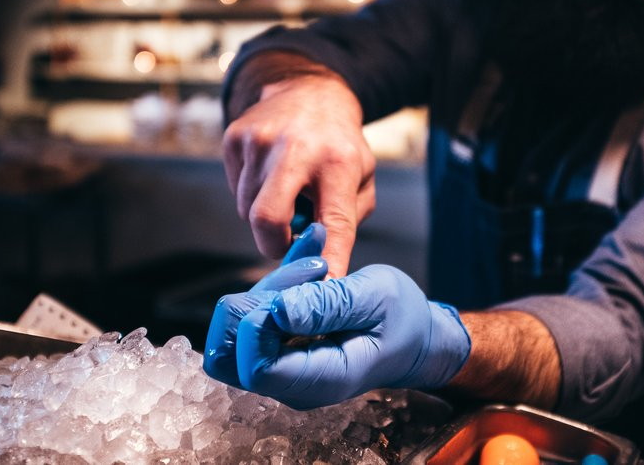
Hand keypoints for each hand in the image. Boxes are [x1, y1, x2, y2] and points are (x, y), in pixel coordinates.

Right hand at [223, 71, 375, 277]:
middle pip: (266, 219)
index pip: (332, 224)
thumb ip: (345, 222)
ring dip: (267, 215)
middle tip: (287, 242)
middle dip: (273, 244)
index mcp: (338, 162)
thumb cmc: (339, 146)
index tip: (322, 290)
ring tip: (288, 191)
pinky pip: (236, 191)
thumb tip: (324, 268)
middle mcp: (295, 148)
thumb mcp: (362, 179)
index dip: (326, 261)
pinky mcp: (233, 138)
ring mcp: (259, 141)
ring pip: (247, 211)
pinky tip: (271, 174)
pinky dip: (252, 195)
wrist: (309, 91)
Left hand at [234, 264, 470, 409]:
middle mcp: (291, 383)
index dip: (258, 324)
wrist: (415, 337)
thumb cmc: (402, 318)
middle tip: (308, 270)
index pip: (255, 367)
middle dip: (257, 300)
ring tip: (317, 261)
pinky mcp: (275, 350)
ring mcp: (280, 369)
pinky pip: (250, 319)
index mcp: (321, 380)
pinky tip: (310, 263)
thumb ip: (328, 304)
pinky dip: (273, 287)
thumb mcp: (377, 297)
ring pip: (233, 331)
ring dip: (267, 287)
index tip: (297, 291)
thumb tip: (276, 310)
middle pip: (228, 352)